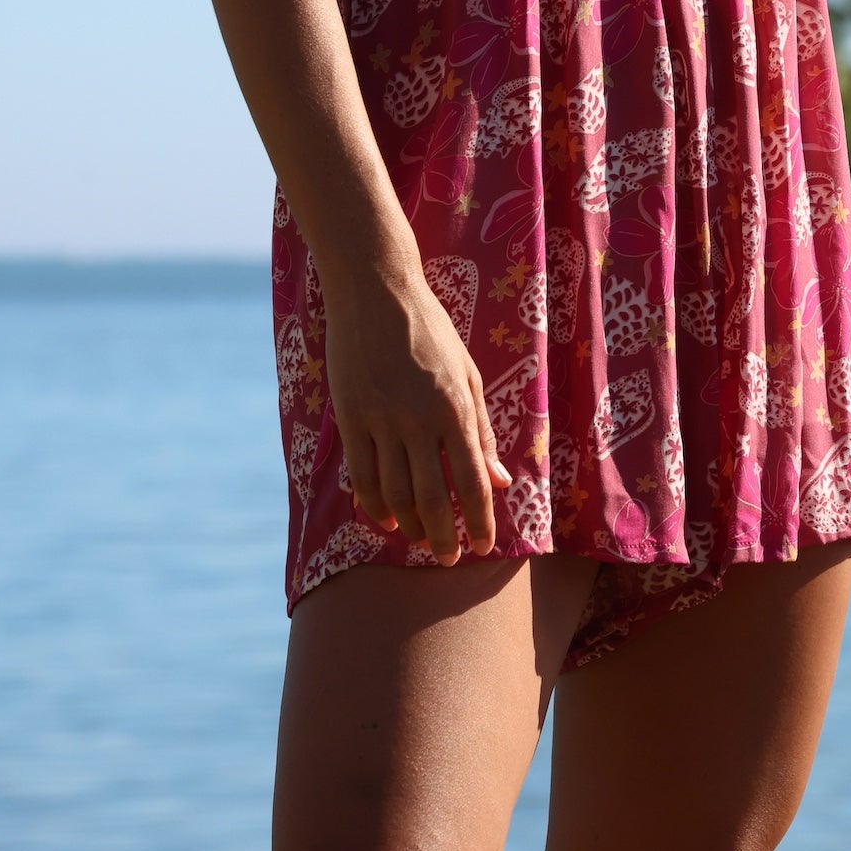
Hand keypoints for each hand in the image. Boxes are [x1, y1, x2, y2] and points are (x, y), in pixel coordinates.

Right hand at [322, 265, 513, 565]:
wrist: (376, 291)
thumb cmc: (431, 331)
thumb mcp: (468, 374)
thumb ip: (482, 431)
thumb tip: (500, 482)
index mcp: (455, 407)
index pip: (472, 481)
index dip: (480, 521)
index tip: (484, 547)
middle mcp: (419, 419)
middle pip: (432, 499)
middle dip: (443, 538)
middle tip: (449, 560)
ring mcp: (380, 419)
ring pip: (395, 494)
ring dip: (410, 526)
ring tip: (419, 541)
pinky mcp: (350, 416)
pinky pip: (361, 475)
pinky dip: (373, 505)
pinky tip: (385, 519)